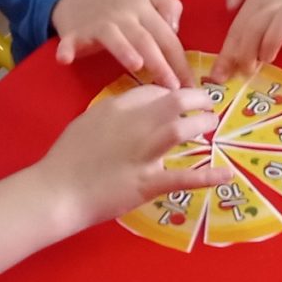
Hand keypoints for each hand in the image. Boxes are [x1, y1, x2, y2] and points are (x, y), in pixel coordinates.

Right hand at [32, 84, 231, 228]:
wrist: (56, 191)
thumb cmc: (67, 158)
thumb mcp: (88, 122)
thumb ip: (114, 113)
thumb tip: (135, 110)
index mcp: (116, 107)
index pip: (153, 91)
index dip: (171, 93)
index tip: (179, 100)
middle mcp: (133, 125)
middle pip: (174, 101)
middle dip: (197, 99)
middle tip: (208, 103)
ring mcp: (141, 154)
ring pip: (180, 130)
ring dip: (202, 124)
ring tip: (212, 124)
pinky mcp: (146, 183)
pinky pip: (181, 178)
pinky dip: (207, 176)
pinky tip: (226, 174)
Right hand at [51, 0, 191, 87]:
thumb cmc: (117, 3)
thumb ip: (167, 7)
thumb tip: (176, 29)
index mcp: (143, 8)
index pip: (167, 36)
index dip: (179, 61)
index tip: (191, 85)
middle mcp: (122, 14)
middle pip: (144, 39)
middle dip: (160, 63)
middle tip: (172, 86)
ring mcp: (97, 23)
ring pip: (114, 37)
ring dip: (124, 50)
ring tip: (136, 65)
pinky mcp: (74, 32)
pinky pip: (71, 41)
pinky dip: (67, 49)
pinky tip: (66, 59)